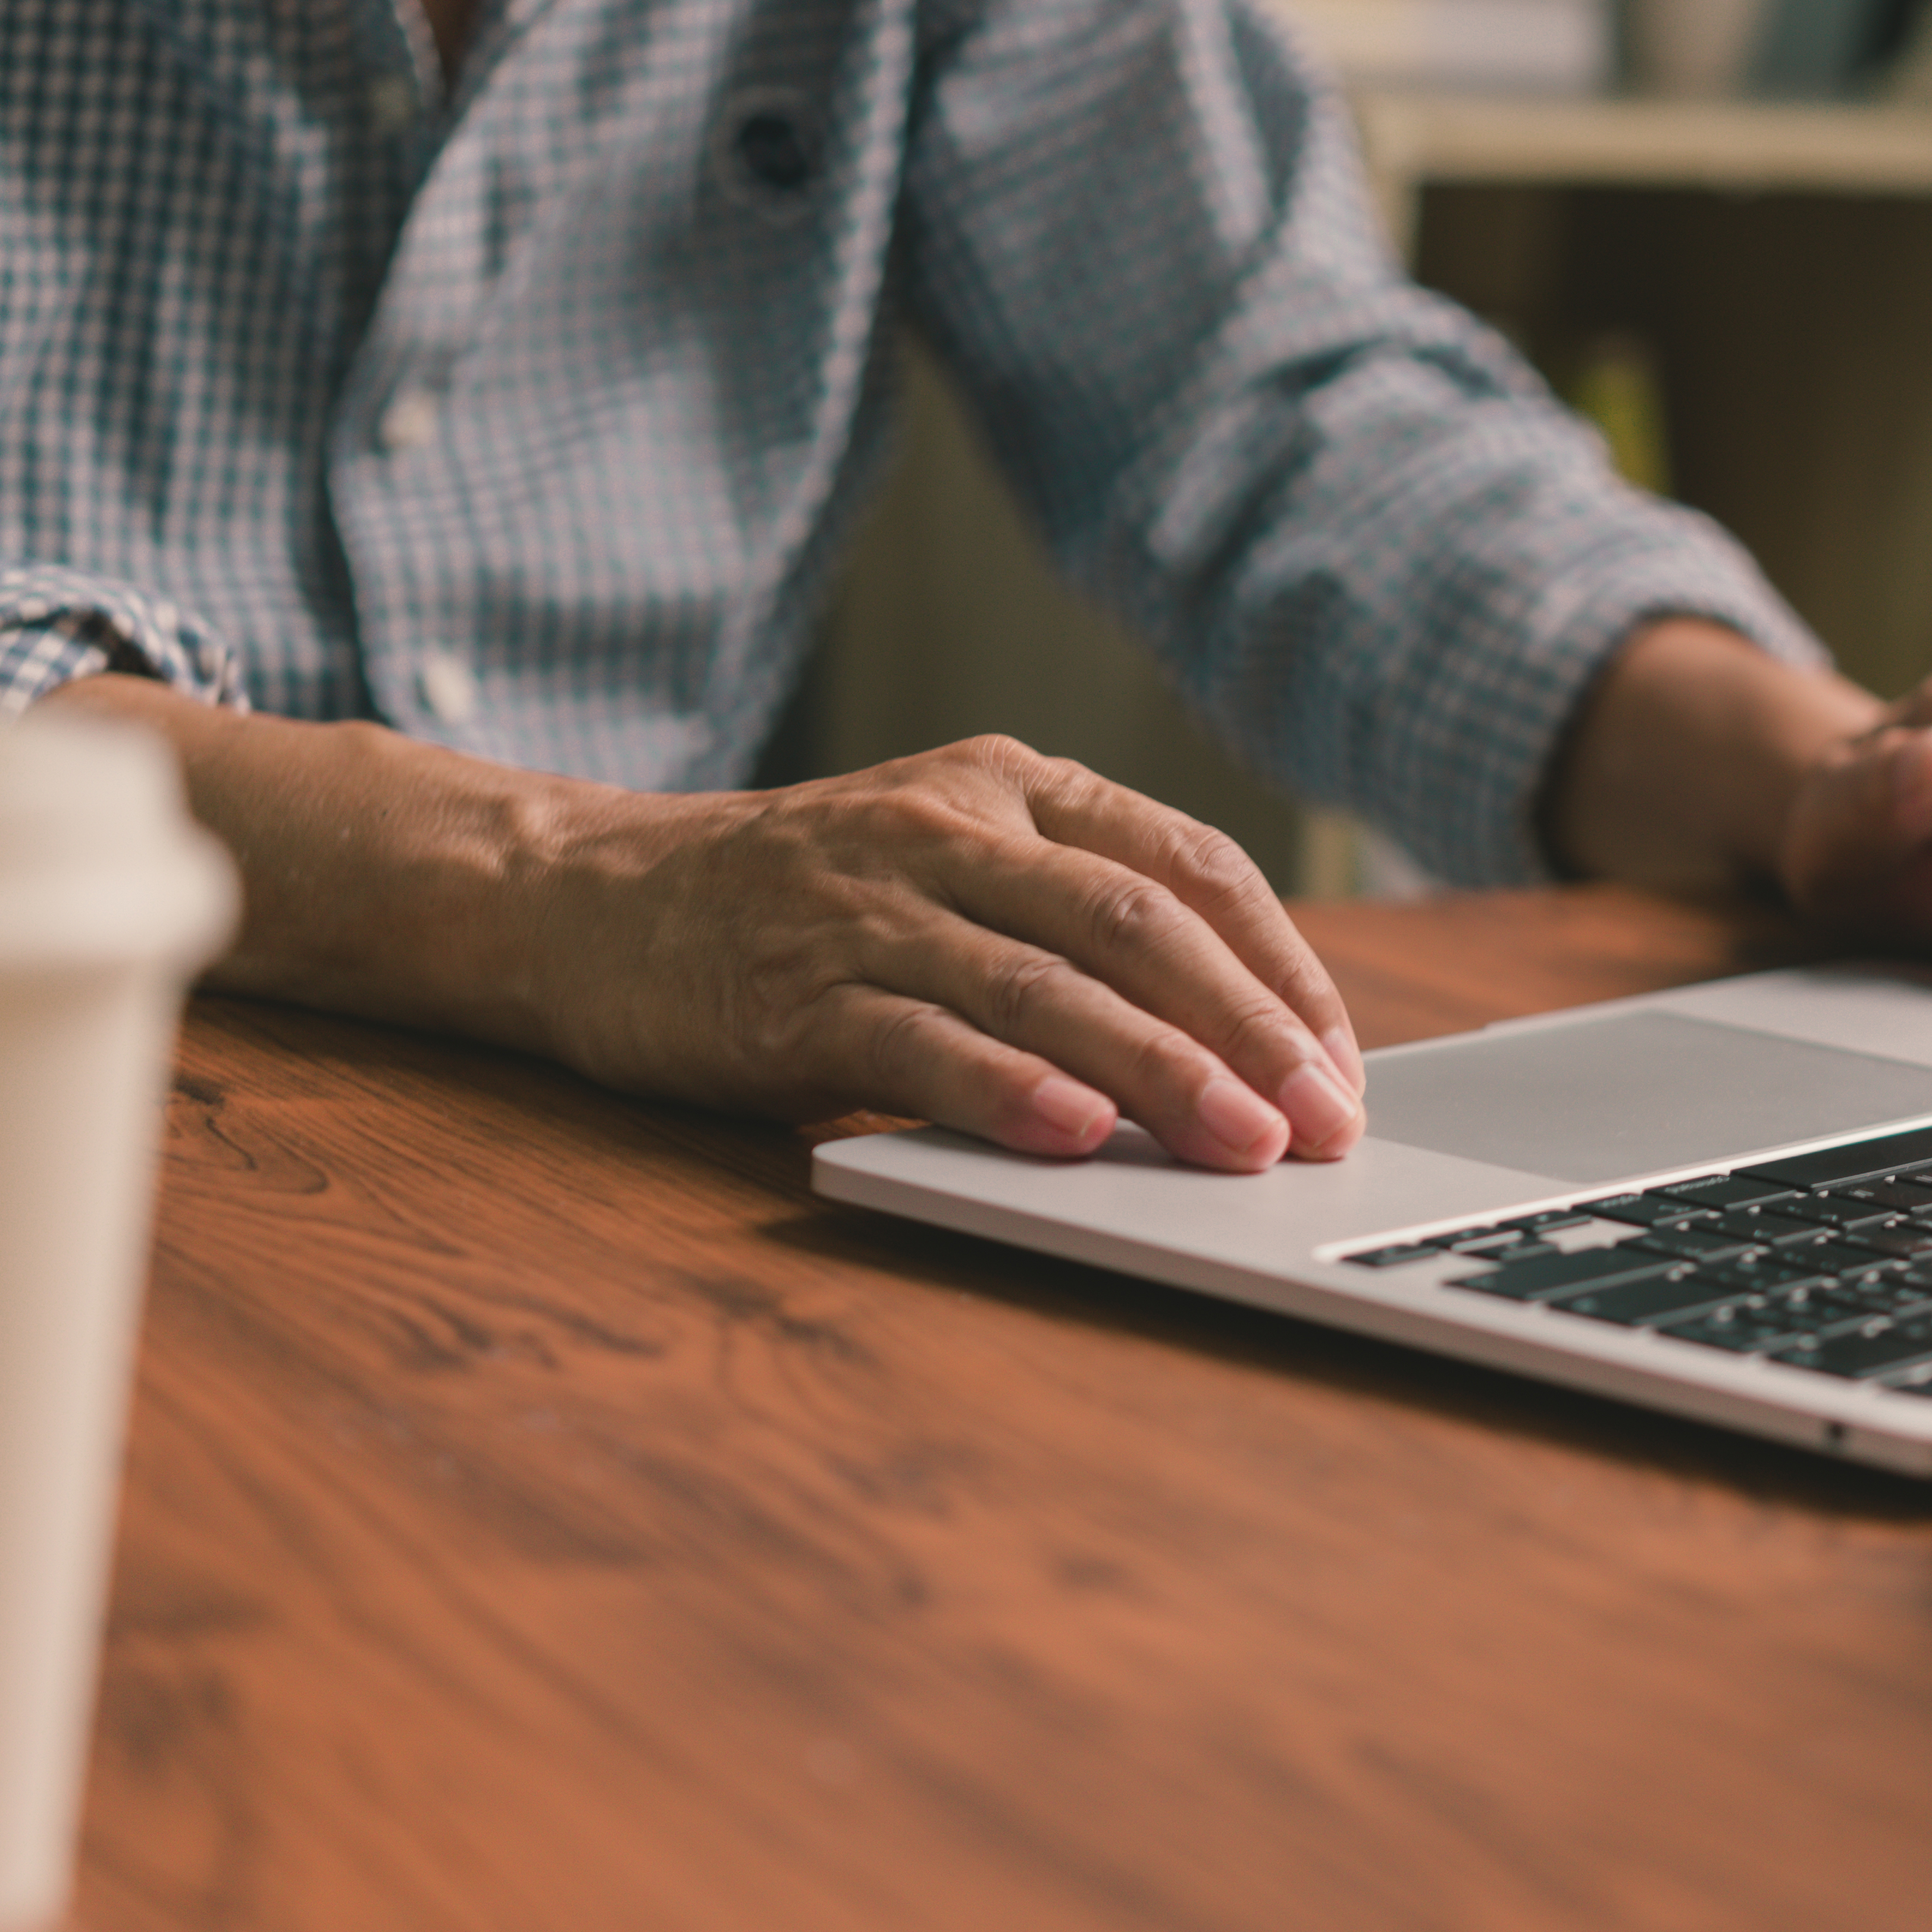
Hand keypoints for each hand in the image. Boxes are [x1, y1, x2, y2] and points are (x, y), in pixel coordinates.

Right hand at [544, 737, 1366, 1168]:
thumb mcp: (953, 866)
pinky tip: (1074, 1136)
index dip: (1280, 967)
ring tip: (1240, 1145)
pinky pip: (919, 1041)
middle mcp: (946, 827)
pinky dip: (1005, 1088)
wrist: (590, 902)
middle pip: (1133, 923)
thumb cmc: (807, 906)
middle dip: (1246, 1027)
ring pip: (1042, 983)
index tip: (1341, 1066)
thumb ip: (1075, 927)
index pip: (1187, 865)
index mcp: (1011, 786)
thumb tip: (1243, 1049)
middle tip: (1323, 1121)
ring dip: (1156, 1071)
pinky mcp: (790, 995)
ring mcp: (865, 907)